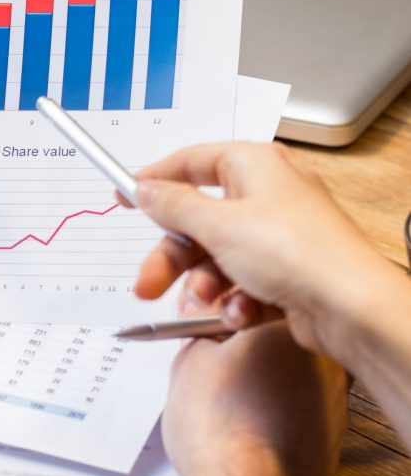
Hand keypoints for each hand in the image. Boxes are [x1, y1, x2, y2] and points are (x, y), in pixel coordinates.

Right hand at [132, 142, 401, 366]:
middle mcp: (266, 195)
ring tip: (204, 302)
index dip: (154, 180)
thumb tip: (146, 189)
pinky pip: (240, 281)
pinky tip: (239, 312)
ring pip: (216, 255)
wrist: (352, 310)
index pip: (191, 162)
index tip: (123, 195)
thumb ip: (174, 206)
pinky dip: (234, 299)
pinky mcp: (285, 271)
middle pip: (198, 219)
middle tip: (147, 281)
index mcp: (254, 165)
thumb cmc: (298, 252)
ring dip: (204, 283)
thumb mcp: (218, 225)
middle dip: (172, 256)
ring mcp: (276, 235)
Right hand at [159, 318, 346, 475]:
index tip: (193, 326)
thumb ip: (195, 324)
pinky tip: (236, 426)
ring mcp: (330, 408)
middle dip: (233, 347)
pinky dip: (265, 415)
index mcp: (290, 330)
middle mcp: (321, 364)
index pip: (246, 303)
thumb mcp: (190, 358)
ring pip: (280, 379)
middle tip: (199, 360)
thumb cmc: (221, 430)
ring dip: (249, 382)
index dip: (211, 313)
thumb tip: (197, 312)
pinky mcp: (326, 445)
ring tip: (213, 398)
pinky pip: (290, 414)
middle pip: (267, 340)